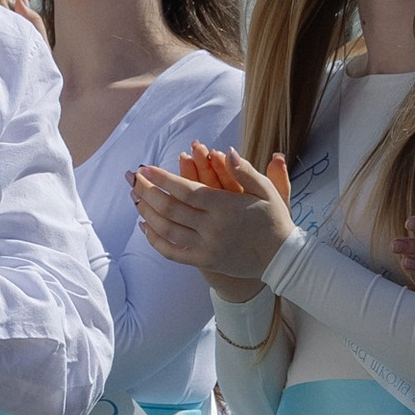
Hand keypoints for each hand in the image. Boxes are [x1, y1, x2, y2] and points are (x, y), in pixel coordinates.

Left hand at [130, 142, 294, 297]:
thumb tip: (227, 151)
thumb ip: (246, 170)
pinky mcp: (205, 262)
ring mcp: (207, 247)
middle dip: (147, 192)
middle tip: (132, 179)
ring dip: (147, 213)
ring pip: (167, 230)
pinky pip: (173, 253)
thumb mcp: (268, 191)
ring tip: (135, 199)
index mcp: (226, 206)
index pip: (186, 191)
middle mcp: (213, 227)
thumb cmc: (275, 221)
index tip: (146, 168)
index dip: (162, 179)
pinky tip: (145, 227)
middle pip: (170, 209)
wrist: (282, 259)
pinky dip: (156, 241)